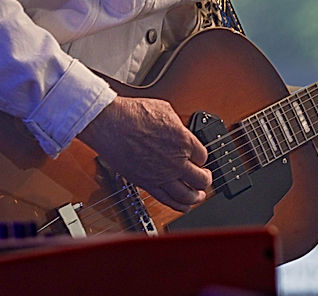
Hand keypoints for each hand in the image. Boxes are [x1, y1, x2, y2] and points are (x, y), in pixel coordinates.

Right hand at [77, 95, 210, 211]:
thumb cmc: (134, 114)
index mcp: (184, 141)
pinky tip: (184, 206)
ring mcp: (162, 175)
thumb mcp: (166, 110)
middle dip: (206, 180)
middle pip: (201, 179)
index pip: (204, 157)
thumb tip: (180, 129)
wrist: (111, 124)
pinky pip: (167, 200)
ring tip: (198, 195)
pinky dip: (179, 206)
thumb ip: (177, 125)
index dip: (202, 158)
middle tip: (206, 178)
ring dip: (196, 197)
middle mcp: (176, 161)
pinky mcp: (146, 184)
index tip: (199, 158)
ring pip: (187, 195)